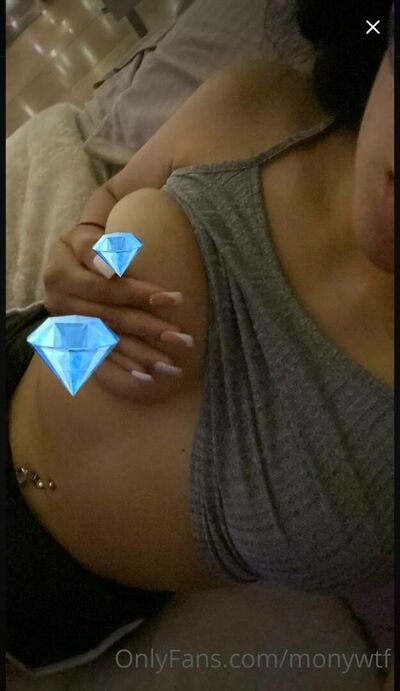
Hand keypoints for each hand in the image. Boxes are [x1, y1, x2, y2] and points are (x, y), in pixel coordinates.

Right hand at [43, 225, 183, 377]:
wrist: (66, 258)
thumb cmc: (86, 242)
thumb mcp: (85, 234)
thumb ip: (96, 248)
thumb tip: (110, 270)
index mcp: (61, 276)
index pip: (106, 288)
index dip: (139, 294)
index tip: (175, 299)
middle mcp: (60, 305)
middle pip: (110, 319)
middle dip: (149, 330)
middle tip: (184, 339)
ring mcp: (66, 327)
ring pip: (107, 343)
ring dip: (141, 356)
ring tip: (172, 365)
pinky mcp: (73, 342)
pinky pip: (99, 359)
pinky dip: (123, 368)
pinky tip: (146, 377)